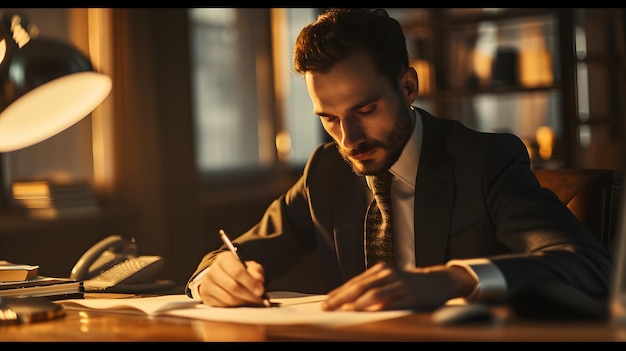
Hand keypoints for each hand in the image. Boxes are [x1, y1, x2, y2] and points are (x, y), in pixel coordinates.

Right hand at [197, 251, 267, 306]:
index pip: (237, 271)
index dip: (250, 283)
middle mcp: (213, 270)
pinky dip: (234, 307)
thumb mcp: (249, 267)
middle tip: (258, 299)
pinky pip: (223, 306)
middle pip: (233, 287)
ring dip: (243, 302)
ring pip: (228, 298)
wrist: (221, 275)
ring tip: (250, 301)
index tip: (260, 290)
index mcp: (224, 259)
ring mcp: (207, 284)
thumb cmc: (237, 270)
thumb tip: (258, 280)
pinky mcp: (206, 296)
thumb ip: (256, 272)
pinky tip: (240, 303)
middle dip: (248, 295)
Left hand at [321, 263, 475, 311]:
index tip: (326, 301)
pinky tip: (369, 314)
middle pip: (360, 287)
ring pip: (373, 294)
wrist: (439, 281)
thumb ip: (372, 288)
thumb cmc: (411, 284)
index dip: (339, 292)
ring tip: (344, 311)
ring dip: (357, 303)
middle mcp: (389, 274)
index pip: (355, 282)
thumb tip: (348, 302)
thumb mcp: (390, 281)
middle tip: (328, 307)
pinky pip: (392, 303)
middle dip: (341, 298)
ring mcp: (400, 285)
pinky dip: (379, 309)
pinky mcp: (411, 296)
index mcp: (381, 270)